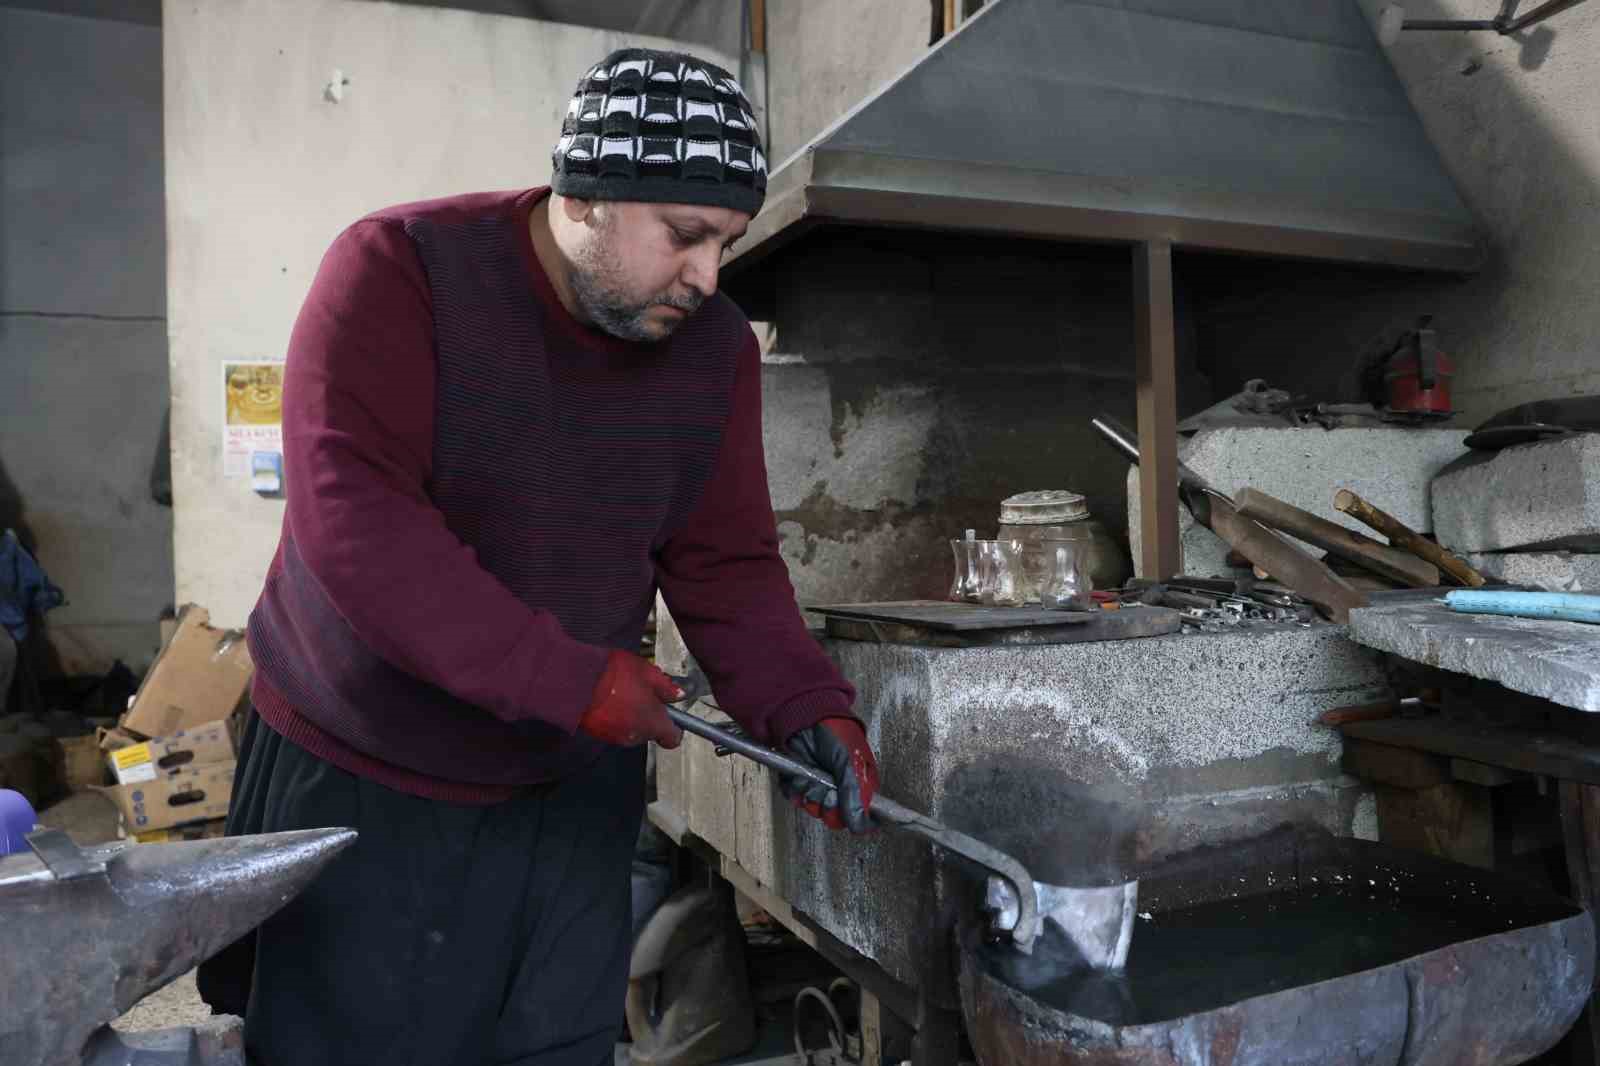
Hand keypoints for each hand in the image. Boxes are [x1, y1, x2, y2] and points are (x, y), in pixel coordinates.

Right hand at [577, 651, 684, 748]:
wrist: (578, 681)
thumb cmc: (616, 675)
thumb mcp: (649, 673)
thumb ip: (666, 688)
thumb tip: (678, 696)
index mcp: (654, 723)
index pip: (672, 739)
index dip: (674, 728)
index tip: (671, 715)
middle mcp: (637, 736)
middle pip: (651, 732)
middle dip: (650, 715)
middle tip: (643, 693)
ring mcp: (617, 737)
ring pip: (633, 729)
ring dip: (632, 716)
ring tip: (623, 693)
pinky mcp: (599, 735)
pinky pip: (614, 728)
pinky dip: (615, 717)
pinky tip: (608, 699)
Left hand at [779, 717, 878, 833]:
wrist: (805, 715)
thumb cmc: (834, 731)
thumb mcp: (850, 762)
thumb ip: (855, 795)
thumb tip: (860, 826)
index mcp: (861, 785)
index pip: (861, 818)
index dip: (853, 818)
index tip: (844, 806)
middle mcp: (842, 790)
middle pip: (834, 818)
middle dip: (827, 804)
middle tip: (826, 788)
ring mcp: (820, 787)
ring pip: (813, 810)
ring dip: (809, 793)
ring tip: (810, 775)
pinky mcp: (801, 783)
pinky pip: (796, 799)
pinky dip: (794, 788)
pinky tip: (798, 775)